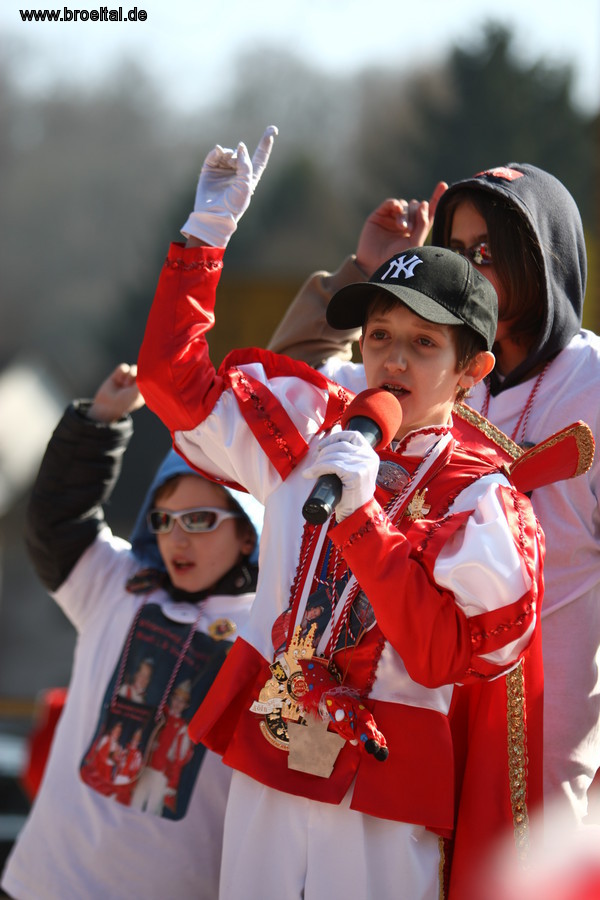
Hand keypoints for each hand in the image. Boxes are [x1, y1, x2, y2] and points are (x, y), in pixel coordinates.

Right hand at [88, 363, 144, 422]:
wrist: (107, 405)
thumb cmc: (125, 402)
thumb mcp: (137, 393)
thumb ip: (144, 382)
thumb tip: (148, 371)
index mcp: (146, 389)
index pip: (151, 377)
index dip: (146, 378)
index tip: (140, 383)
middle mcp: (139, 383)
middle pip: (143, 370)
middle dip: (136, 377)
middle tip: (129, 387)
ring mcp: (129, 378)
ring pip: (134, 368)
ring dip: (129, 376)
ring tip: (124, 385)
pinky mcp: (119, 374)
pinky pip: (124, 367)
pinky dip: (120, 373)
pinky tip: (117, 381)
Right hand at [182, 125, 277, 246]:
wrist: (214, 215)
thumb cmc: (234, 204)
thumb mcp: (246, 184)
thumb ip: (246, 164)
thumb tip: (241, 146)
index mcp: (249, 178)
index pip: (260, 158)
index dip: (265, 144)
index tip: (273, 129)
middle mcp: (237, 173)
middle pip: (241, 154)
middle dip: (238, 154)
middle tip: (234, 161)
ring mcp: (223, 171)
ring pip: (227, 153)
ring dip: (228, 153)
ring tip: (226, 159)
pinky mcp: (209, 171)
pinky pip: (214, 156)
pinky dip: (216, 152)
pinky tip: (218, 151)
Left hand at [303, 430, 378, 520]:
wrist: (357, 515)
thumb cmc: (351, 496)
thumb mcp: (354, 472)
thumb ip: (348, 460)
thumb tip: (325, 449)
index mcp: (371, 455)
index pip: (353, 435)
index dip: (336, 437)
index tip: (322, 446)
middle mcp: (369, 457)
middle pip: (341, 445)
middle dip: (324, 452)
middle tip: (314, 462)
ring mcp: (364, 465)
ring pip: (334, 455)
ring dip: (318, 462)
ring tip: (311, 471)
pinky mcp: (356, 474)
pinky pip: (332, 465)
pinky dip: (318, 468)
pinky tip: (310, 474)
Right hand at [355, 181, 447, 275]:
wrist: (374, 264)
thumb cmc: (396, 258)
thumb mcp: (415, 244)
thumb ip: (423, 225)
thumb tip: (424, 204)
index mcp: (416, 231)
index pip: (429, 212)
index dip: (436, 198)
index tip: (442, 185)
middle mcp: (405, 223)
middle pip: (416, 207)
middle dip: (415, 215)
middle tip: (409, 230)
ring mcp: (392, 218)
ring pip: (404, 205)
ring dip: (405, 214)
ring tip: (402, 228)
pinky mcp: (379, 215)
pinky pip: (390, 203)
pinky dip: (395, 204)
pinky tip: (396, 210)